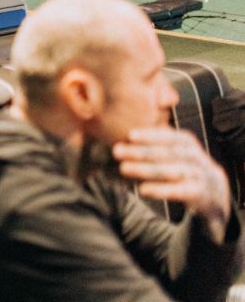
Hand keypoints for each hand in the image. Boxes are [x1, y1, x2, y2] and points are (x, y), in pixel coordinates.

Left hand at [114, 127, 230, 238]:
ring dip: (146, 169)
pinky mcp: (201, 195)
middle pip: (167, 153)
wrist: (213, 192)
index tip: (129, 135)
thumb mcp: (174, 152)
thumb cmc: (183, 167)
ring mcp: (200, 176)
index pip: (170, 136)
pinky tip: (142, 190)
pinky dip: (161, 190)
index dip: (151, 135)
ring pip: (171, 171)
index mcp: (188, 143)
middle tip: (116, 151)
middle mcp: (196, 158)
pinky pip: (179, 191)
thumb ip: (154, 144)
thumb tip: (119, 138)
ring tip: (123, 168)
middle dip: (141, 151)